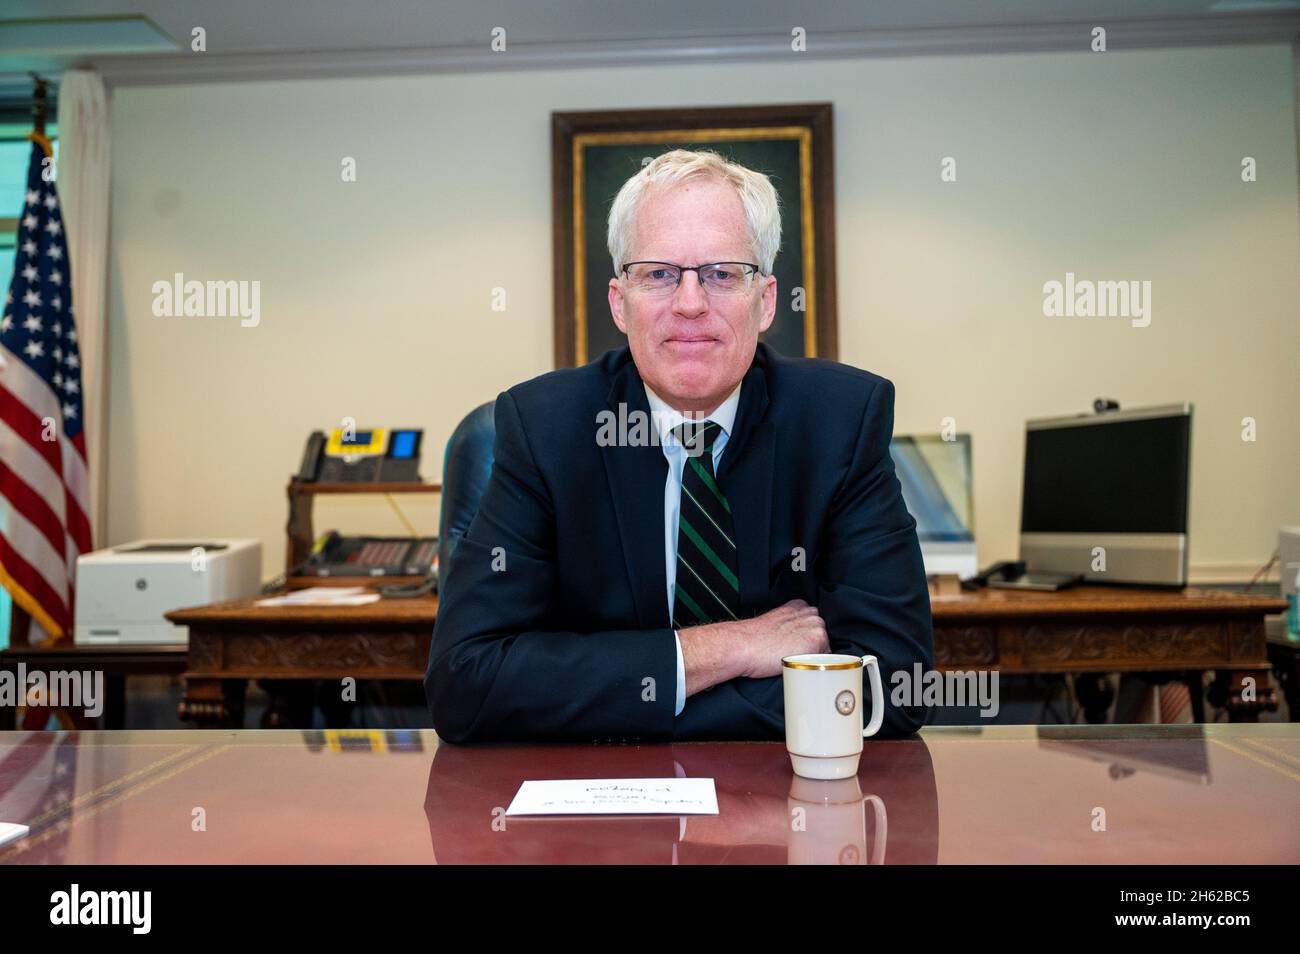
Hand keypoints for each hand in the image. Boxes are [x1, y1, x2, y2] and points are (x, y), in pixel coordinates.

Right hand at [679, 599, 828, 695]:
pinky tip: (800, 667)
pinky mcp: (817, 640)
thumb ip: (790, 623)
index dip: (807, 638)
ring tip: (796, 662)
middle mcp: (810, 613)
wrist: (744, 645)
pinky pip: (826, 659)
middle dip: (813, 646)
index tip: (798, 645)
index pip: (815, 624)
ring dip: (815, 656)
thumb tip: (796, 637)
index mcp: (799, 605)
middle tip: (795, 656)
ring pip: (826, 647)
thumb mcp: (774, 621)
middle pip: (823, 635)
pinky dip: (815, 665)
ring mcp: (816, 626)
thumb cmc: (754, 639)